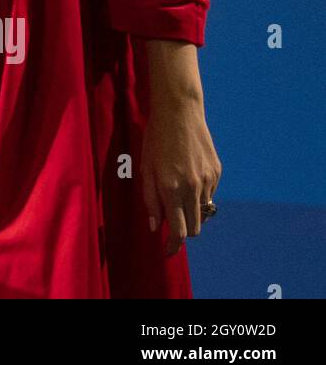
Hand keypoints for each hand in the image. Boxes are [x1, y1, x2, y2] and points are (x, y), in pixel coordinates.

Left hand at [140, 41, 220, 256]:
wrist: (179, 112)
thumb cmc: (156, 138)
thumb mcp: (146, 168)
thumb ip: (150, 199)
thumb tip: (155, 226)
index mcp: (172, 188)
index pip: (177, 230)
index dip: (173, 245)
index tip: (167, 252)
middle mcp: (194, 187)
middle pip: (194, 226)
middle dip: (182, 231)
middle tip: (170, 224)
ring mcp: (208, 180)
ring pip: (203, 211)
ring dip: (190, 211)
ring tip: (176, 193)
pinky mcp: (217, 172)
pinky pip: (209, 194)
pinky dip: (199, 194)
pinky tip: (187, 176)